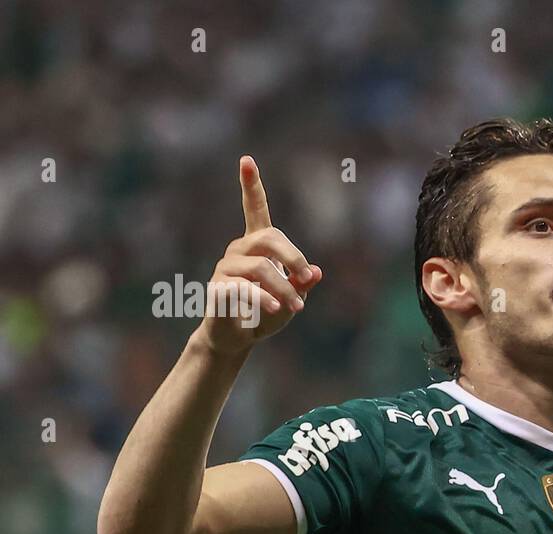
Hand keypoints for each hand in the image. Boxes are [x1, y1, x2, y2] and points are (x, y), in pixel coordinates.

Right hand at [196, 156, 322, 352]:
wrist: (238, 337)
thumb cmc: (266, 313)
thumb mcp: (293, 298)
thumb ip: (303, 284)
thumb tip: (318, 273)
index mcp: (257, 246)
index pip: (254, 210)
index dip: (251, 186)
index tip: (246, 160)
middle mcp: (238, 250)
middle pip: (269, 239)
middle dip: (294, 258)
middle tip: (307, 279)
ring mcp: (225, 268)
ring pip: (261, 269)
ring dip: (284, 289)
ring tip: (297, 308)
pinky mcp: (218, 288)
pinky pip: (244, 288)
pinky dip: (264, 298)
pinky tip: (276, 307)